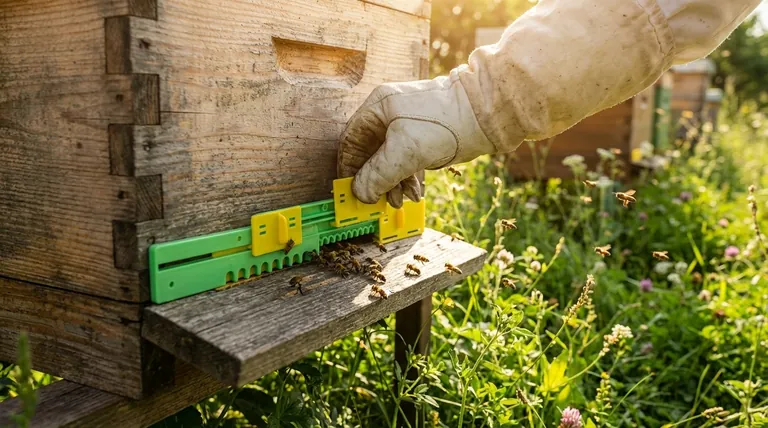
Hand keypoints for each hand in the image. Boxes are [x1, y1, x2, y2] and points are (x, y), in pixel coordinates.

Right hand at [337, 72, 496, 207]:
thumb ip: (378, 175)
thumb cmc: (446, 124)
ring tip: (404, 200)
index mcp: (379, 106)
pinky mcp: (424, 134)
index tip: (351, 191)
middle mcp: (389, 112)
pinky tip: (416, 192)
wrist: (487, 114)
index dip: (349, 168)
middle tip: (381, 202)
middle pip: (371, 152)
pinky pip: (407, 159)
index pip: (351, 140)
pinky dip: (408, 176)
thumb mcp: (406, 153)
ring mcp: (407, 123)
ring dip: (394, 182)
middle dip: (376, 180)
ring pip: (390, 158)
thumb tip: (360, 193)